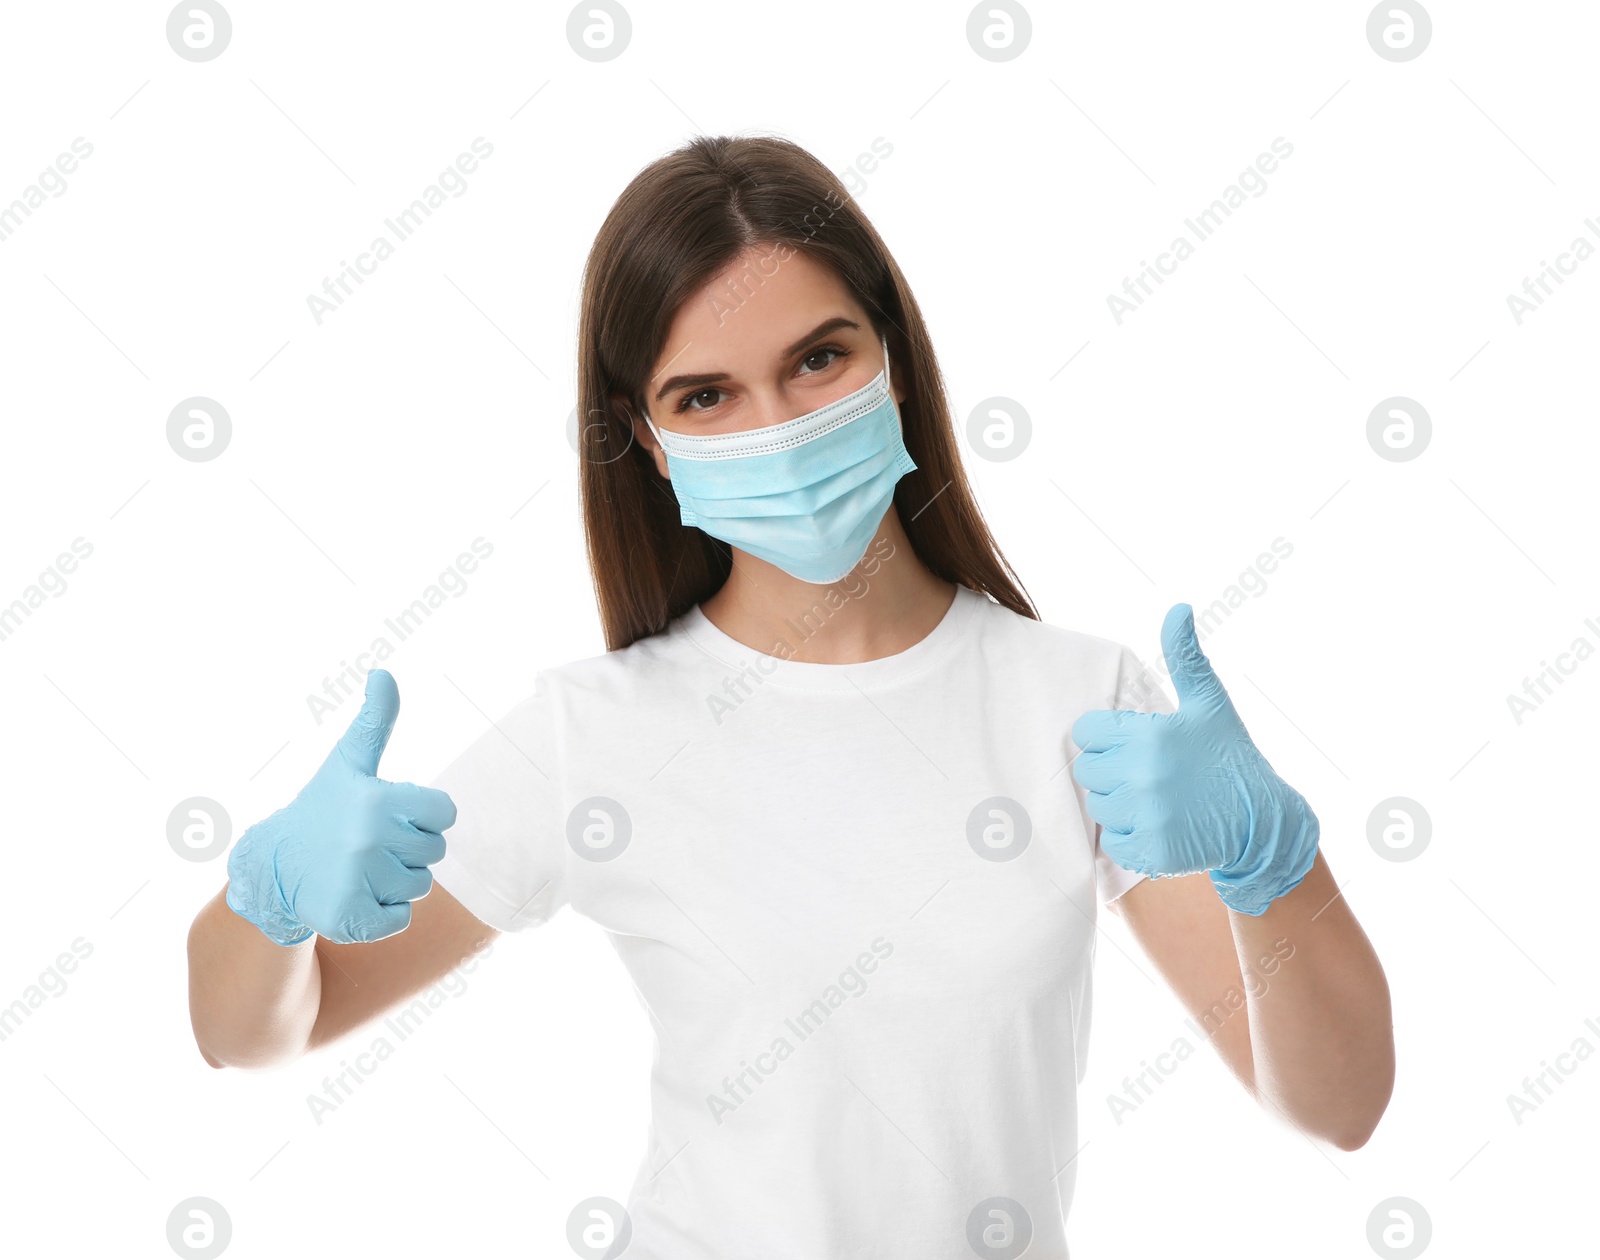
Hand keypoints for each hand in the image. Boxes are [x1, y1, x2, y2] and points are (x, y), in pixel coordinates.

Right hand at [225, 669, 456, 943]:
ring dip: (396, 881)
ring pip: (419, 886)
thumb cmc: (323, 809)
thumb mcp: (348, 763)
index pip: (445, 813)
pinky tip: (354, 894)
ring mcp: (358, 881)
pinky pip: (401, 919)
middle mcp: (367, 840)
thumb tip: (383, 672)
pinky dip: (384, 913)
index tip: (392, 814)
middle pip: (434, 852)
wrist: (272, 867)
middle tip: (369, 844)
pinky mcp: (350, 919)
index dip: (424, 815)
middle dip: (409, 850)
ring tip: (359, 868)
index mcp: (376, 800)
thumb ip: (375, 721)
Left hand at [1070, 604, 1319, 915]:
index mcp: (1150, 734)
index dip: (1106, 736)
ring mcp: (1146, 815)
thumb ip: (1186, 656)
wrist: (1264, 822)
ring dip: (1120, 805)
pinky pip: (1112, 843)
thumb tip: (1178, 608)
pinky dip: (1130, 838)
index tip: (1133, 743)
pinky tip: (1159, 825)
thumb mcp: (1210, 703)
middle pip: (1087, 769)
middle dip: (1111, 770)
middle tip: (1146, 773)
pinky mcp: (1151, 851)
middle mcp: (1143, 774)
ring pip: (1098, 806)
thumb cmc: (1229, 757)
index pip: (1086, 731)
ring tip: (1156, 799)